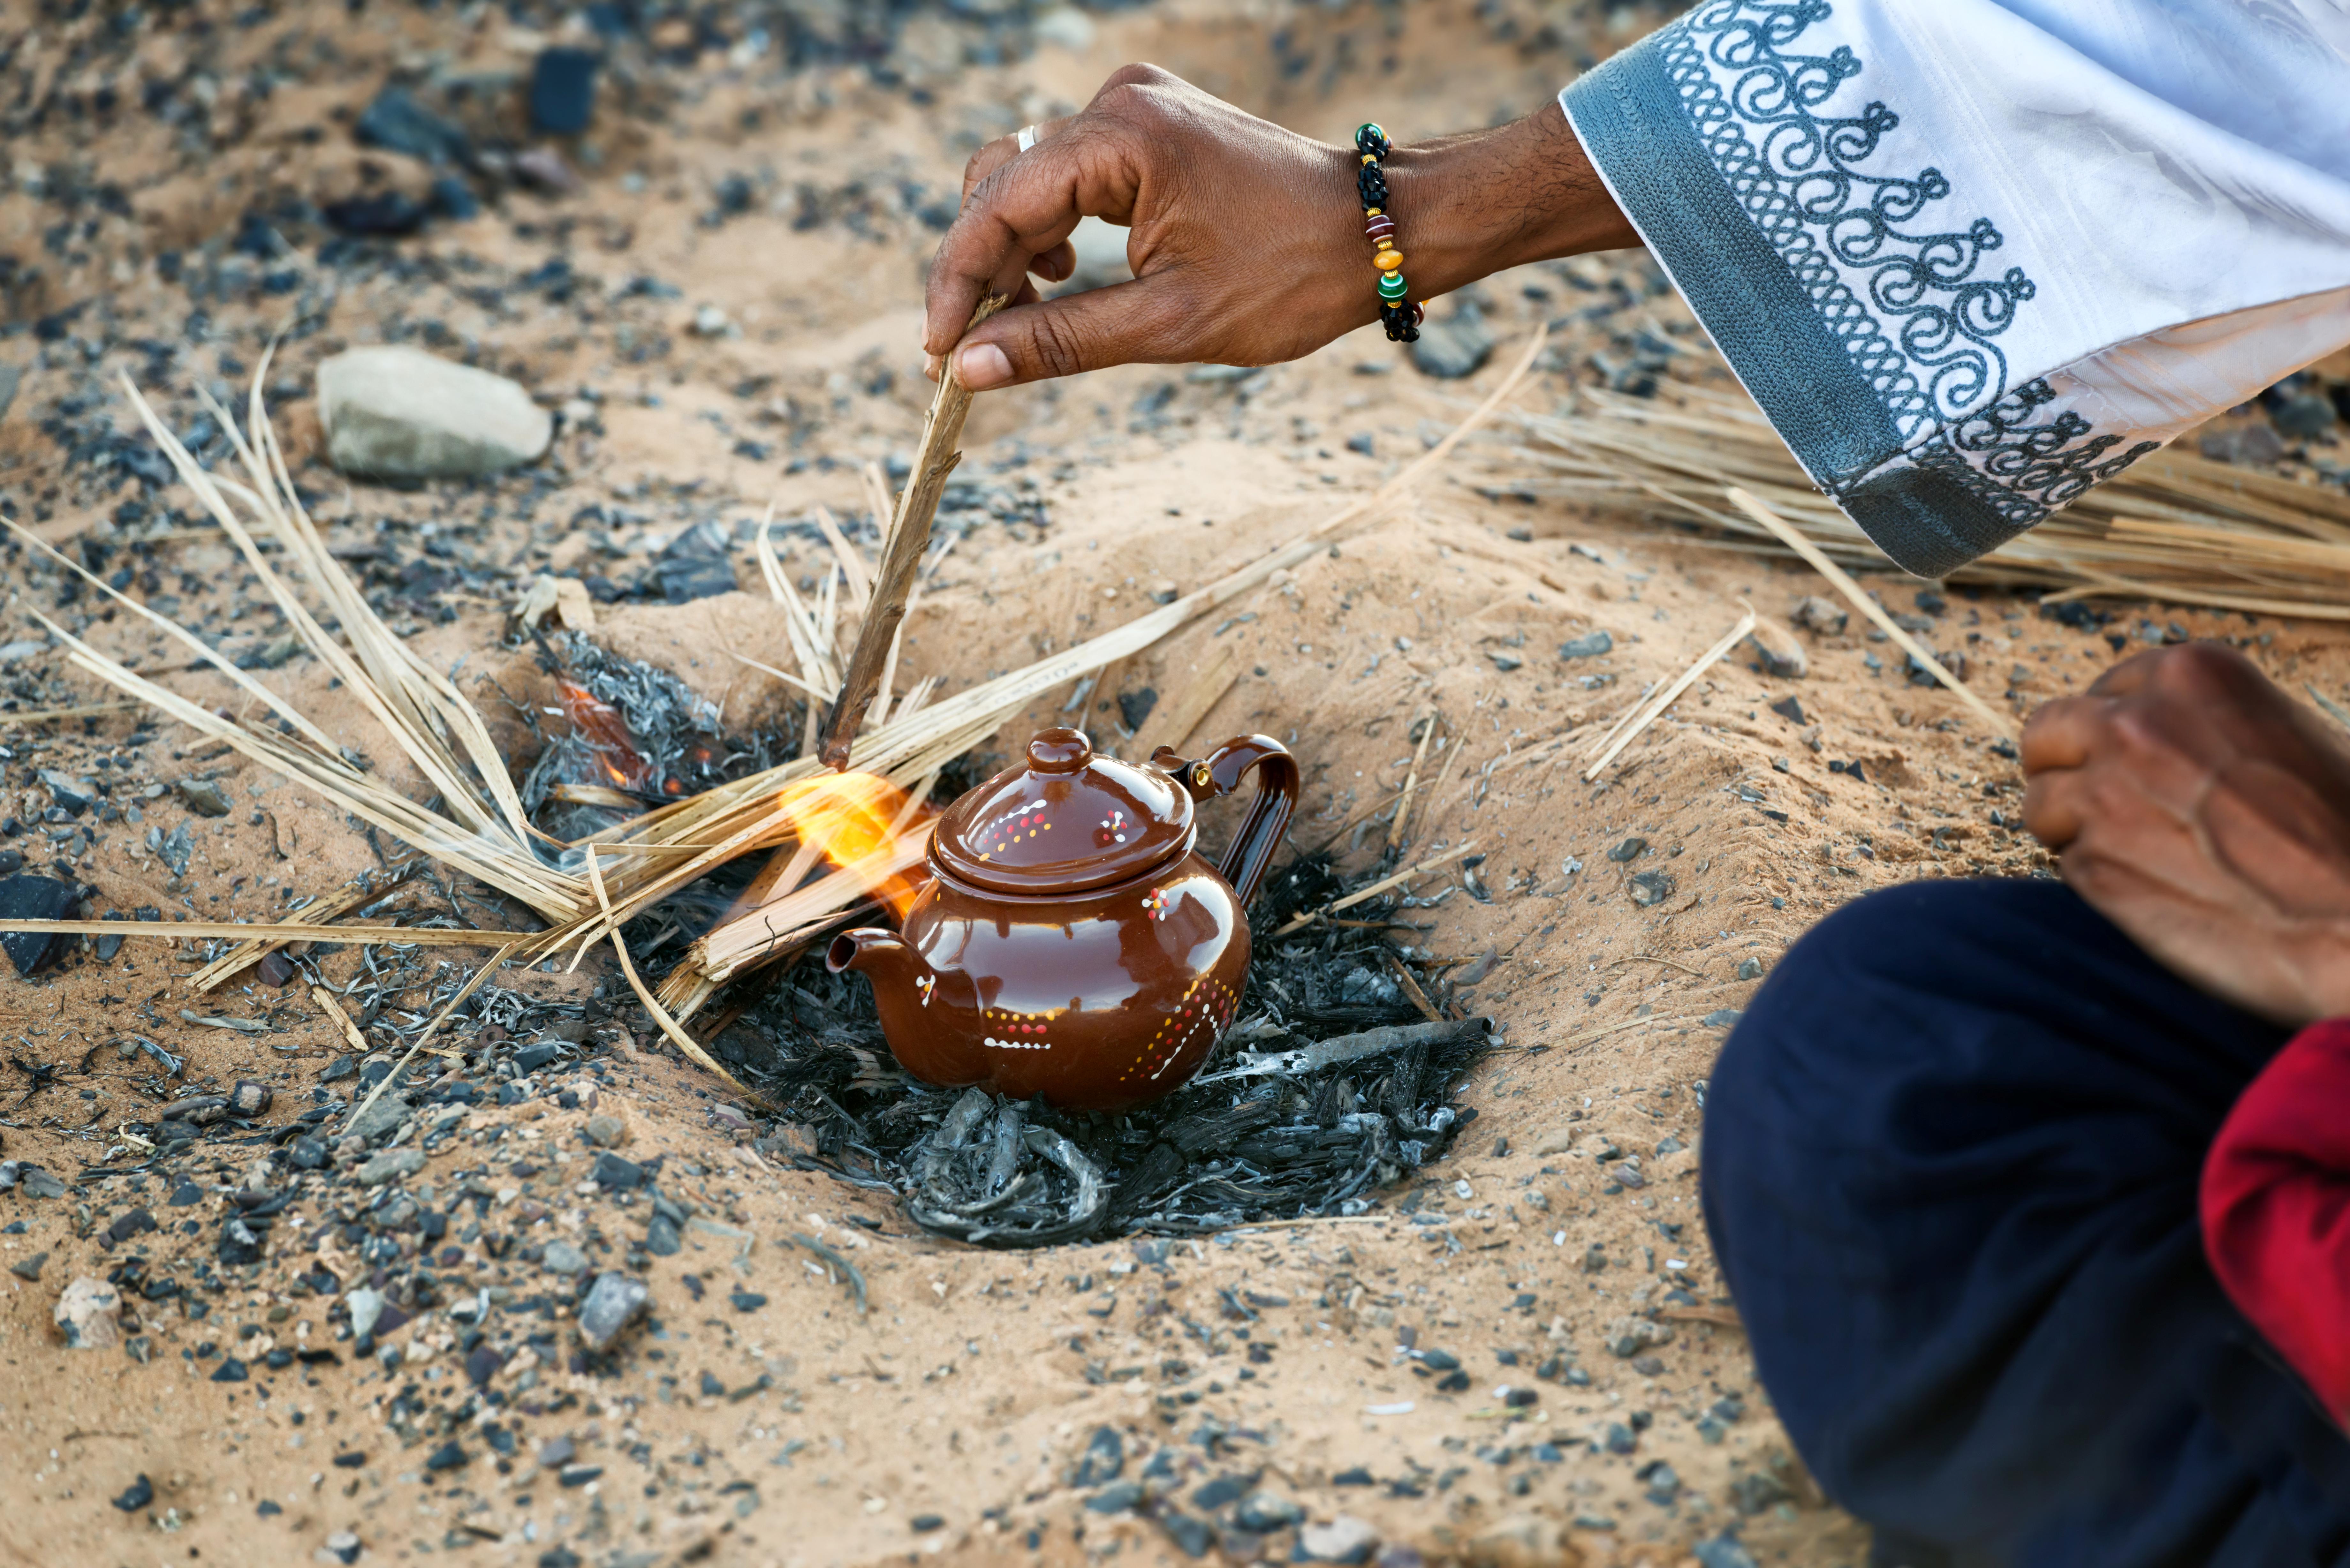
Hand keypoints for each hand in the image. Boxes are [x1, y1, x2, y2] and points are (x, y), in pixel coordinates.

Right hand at [923, 64, 1635, 388]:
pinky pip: (1068, 173)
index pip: (1001, 206)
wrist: (1380, 233)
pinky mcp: (1149, 126)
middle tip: (971, 348)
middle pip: (1003, 182)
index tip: (938, 350)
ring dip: (1014, 251)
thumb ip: (1061, 341)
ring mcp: (1135, 109)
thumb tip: (972, 370)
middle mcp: (1120, 105)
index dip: (959, 281)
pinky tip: (1063, 278)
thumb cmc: (1294, 276)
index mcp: (1124, 140)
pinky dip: (1052, 228)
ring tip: (1021, 318)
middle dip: (981, 268)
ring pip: (1029, 177)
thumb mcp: (1170, 323)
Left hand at [2022, 642, 2349, 1025]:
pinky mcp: (2092, 864)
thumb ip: (2209, 722)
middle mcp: (2134, 722)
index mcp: (2189, 674)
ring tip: (2142, 855)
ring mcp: (2104, 793)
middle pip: (2048, 734)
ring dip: (2074, 828)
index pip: (2101, 693)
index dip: (2110, 734)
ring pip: (2041, 801)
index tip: (2133, 764)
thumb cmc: (2347, 831)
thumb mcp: (2288, 733)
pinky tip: (2158, 891)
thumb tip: (2162, 731)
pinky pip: (2065, 863)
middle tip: (2105, 806)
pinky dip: (2096, 878)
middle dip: (2067, 769)